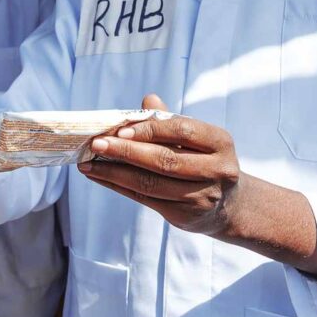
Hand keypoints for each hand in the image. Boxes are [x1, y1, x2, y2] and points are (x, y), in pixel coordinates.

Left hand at [77, 95, 242, 235]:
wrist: (227, 204)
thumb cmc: (202, 158)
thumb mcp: (194, 137)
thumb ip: (169, 120)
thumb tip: (147, 100)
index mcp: (220, 142)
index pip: (182, 131)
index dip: (150, 129)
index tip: (120, 129)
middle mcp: (218, 170)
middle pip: (165, 160)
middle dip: (126, 151)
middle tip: (96, 144)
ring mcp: (203, 196)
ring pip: (152, 184)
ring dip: (114, 173)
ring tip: (89, 163)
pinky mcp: (186, 215)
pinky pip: (145, 199)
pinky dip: (118, 186)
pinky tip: (99, 176)